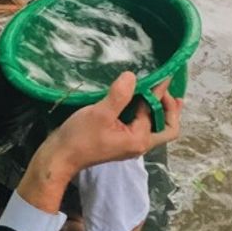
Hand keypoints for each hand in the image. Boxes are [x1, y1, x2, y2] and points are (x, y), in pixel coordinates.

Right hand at [49, 72, 181, 176]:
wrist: (60, 157)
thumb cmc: (80, 137)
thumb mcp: (100, 113)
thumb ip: (119, 95)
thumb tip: (132, 77)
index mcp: (139, 139)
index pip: (158, 113)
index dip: (161, 92)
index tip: (164, 73)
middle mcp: (139, 144)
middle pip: (167, 128)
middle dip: (171, 108)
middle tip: (165, 88)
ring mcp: (130, 144)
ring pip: (155, 127)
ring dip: (159, 110)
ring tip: (161, 91)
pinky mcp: (121, 140)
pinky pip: (141, 126)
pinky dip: (146, 112)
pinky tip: (140, 100)